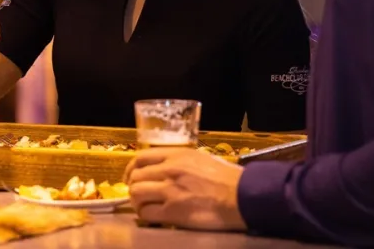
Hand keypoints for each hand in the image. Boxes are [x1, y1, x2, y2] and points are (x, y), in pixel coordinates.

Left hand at [124, 148, 246, 231]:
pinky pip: (147, 214)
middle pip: (135, 177)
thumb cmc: (226, 177)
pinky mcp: (173, 212)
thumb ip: (179, 161)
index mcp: (175, 155)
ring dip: (137, 202)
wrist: (242, 196)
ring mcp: (169, 191)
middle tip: (139, 196)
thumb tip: (164, 168)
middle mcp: (168, 170)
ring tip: (144, 207)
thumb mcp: (200, 158)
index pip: (141, 158)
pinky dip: (145, 216)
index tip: (131, 177)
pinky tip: (153, 218)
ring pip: (136, 194)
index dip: (131, 169)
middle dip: (133, 187)